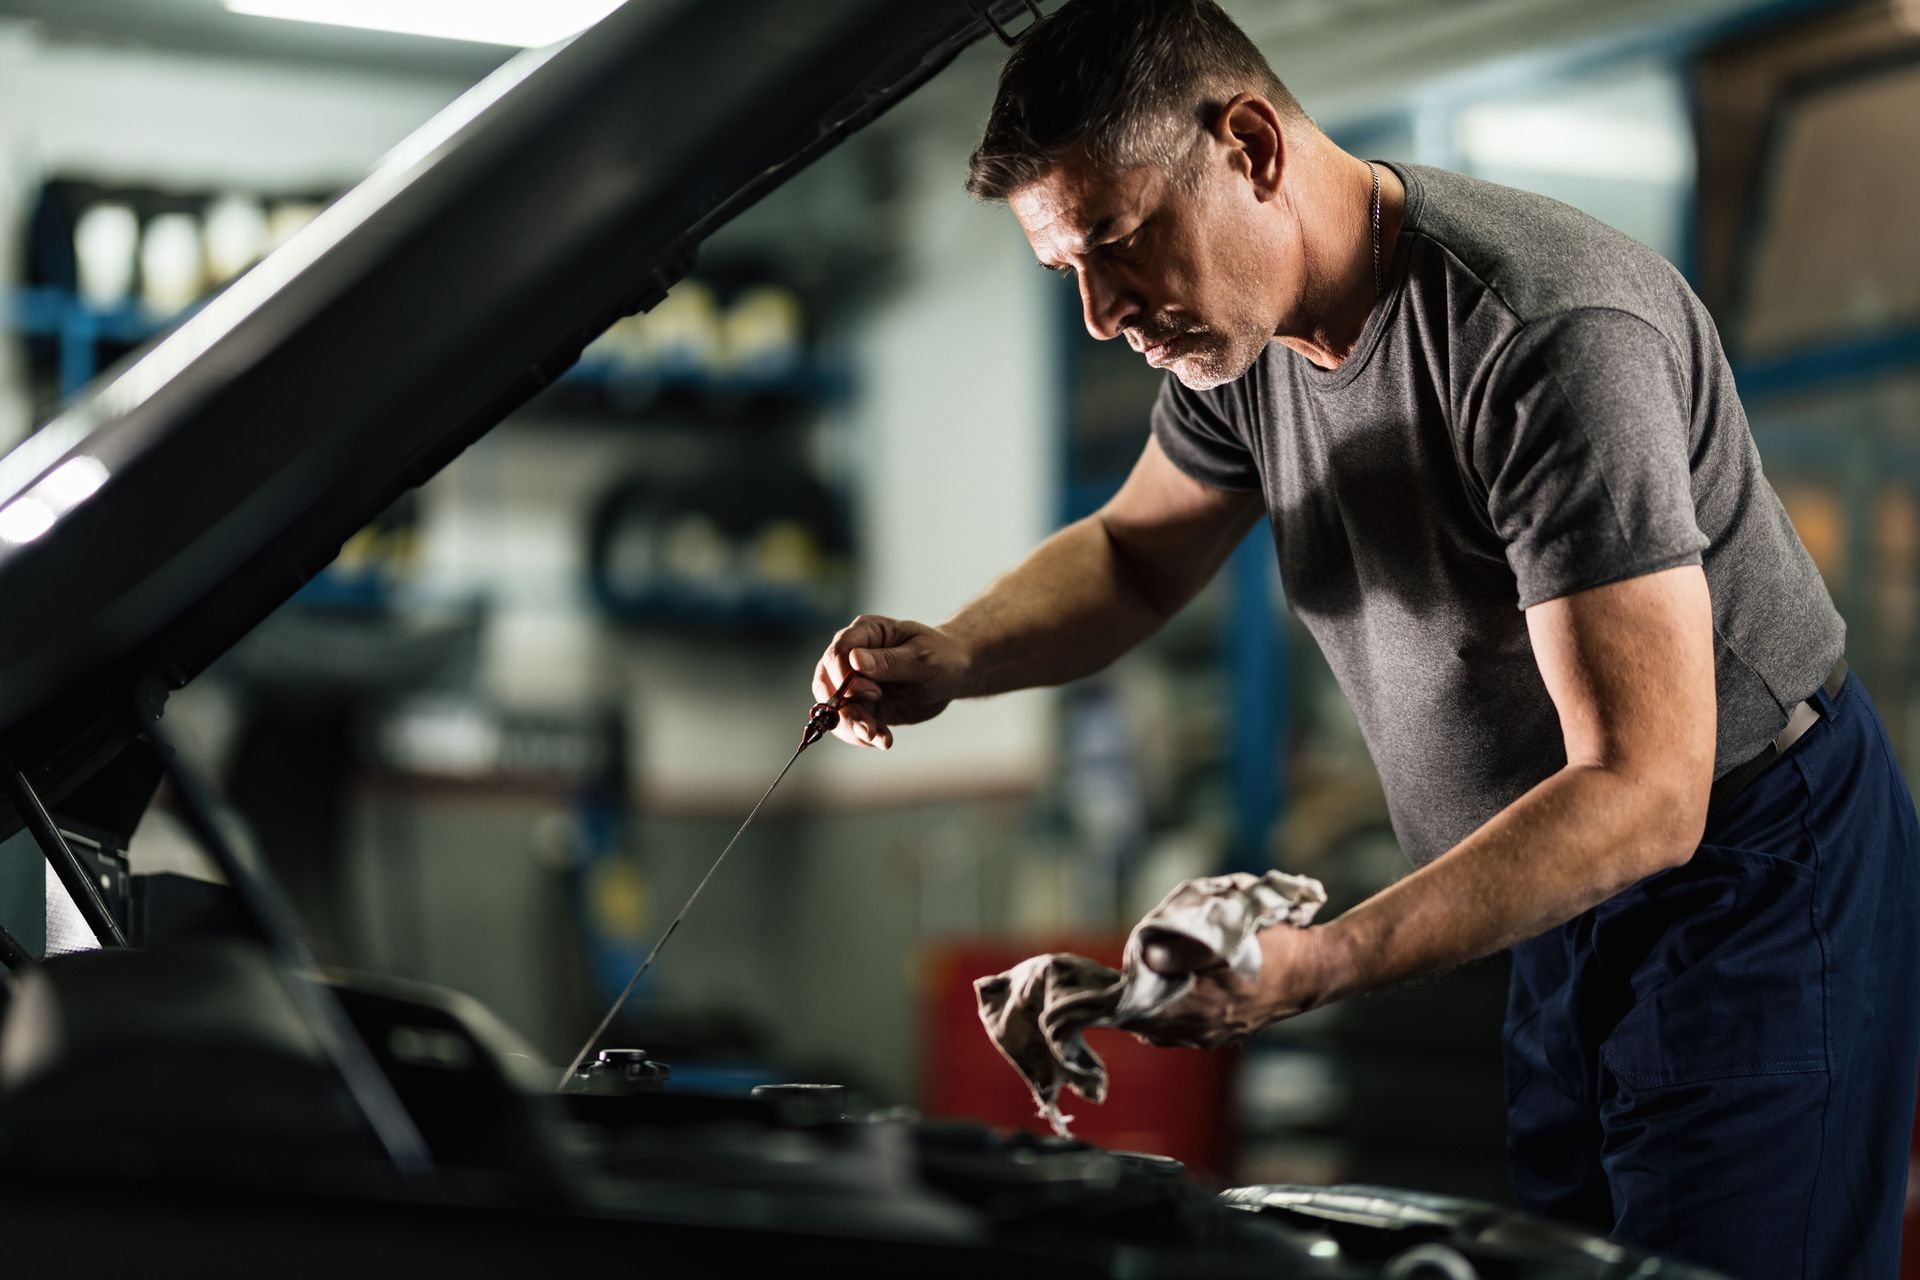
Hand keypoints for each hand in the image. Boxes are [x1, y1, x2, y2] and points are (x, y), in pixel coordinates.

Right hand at [811, 614, 971, 749]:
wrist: (953, 674)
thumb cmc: (940, 655)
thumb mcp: (922, 658)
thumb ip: (888, 661)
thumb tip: (854, 660)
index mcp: (865, 633)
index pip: (837, 652)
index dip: (843, 675)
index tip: (869, 691)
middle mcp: (852, 656)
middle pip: (826, 682)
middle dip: (843, 709)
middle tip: (866, 725)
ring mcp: (855, 682)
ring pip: (835, 708)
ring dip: (852, 727)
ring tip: (876, 737)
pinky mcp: (864, 705)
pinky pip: (853, 724)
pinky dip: (864, 736)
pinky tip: (883, 740)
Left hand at [1127, 923, 1331, 1050]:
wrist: (1314, 970)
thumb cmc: (1276, 949)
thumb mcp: (1232, 938)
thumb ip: (1186, 951)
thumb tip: (1148, 958)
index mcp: (1205, 1007)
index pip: (1143, 1014)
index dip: (1120, 999)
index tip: (1105, 983)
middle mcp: (1206, 1029)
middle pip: (1148, 1026)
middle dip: (1130, 1005)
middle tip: (1116, 981)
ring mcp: (1216, 1035)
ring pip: (1165, 1032)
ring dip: (1147, 1012)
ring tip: (1136, 988)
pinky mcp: (1226, 1033)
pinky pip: (1183, 1033)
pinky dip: (1166, 1019)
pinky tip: (1165, 999)